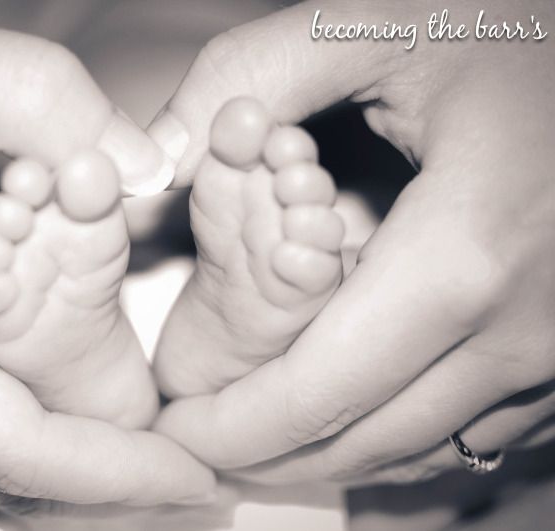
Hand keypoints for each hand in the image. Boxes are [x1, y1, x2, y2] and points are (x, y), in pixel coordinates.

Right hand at [0, 0, 212, 506]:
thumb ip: (29, 97)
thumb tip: (139, 167)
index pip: (19, 451)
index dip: (116, 474)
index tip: (196, 475)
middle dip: (98, 475)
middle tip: (180, 457)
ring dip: (52, 463)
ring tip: (132, 441)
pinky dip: (0, 444)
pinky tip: (47, 412)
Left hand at [150, 0, 554, 483]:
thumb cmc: (512, 29)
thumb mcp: (376, 25)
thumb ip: (253, 76)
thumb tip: (159, 155)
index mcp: (465, 253)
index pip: (319, 392)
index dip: (232, 428)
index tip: (173, 430)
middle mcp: (525, 325)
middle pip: (366, 440)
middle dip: (267, 453)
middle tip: (199, 440)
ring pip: (421, 448)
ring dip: (327, 452)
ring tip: (256, 433)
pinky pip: (473, 429)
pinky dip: (394, 432)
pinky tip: (347, 410)